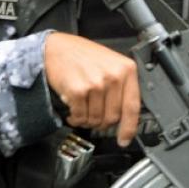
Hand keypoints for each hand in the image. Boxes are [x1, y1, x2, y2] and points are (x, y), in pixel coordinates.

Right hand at [44, 32, 139, 146]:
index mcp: (126, 69)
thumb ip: (121, 86)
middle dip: (102, 122)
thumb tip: (125, 114)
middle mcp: (114, 76)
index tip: (125, 139)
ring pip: (95, 119)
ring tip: (82, 108)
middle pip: (113, 117)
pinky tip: (73, 108)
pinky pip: (80, 117)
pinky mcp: (78, 90)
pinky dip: (75, 118)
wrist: (55, 48)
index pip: (133, 106)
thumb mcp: (111, 64)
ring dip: (87, 120)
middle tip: (93, 115)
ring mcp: (96, 84)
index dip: (129, 127)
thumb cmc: (82, 56)